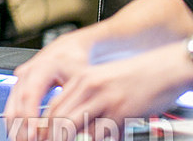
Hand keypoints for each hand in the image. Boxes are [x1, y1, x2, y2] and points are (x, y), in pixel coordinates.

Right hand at [5, 30, 94, 139]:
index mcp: (43, 67)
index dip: (30, 115)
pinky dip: (14, 119)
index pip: (31, 94)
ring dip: (15, 124)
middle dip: (21, 124)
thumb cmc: (77, 63)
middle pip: (18, 101)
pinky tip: (19, 132)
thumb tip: (74, 126)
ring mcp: (20, 76)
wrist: (69, 49)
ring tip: (22, 140)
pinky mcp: (19, 83)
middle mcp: (28, 71)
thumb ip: (75, 102)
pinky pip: (12, 103)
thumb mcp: (81, 80)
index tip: (34, 133)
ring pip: (11, 103)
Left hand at [36, 43, 192, 140]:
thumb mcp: (102, 81)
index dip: (44, 126)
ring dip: (69, 139)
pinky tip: (102, 138)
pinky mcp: (121, 112)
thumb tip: (68, 121)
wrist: (163, 69)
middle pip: (59, 117)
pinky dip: (96, 139)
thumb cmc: (134, 77)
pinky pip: (100, 134)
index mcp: (82, 79)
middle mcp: (89, 88)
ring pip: (75, 127)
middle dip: (51, 135)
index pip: (53, 106)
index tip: (41, 136)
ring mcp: (104, 100)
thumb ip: (84, 97)